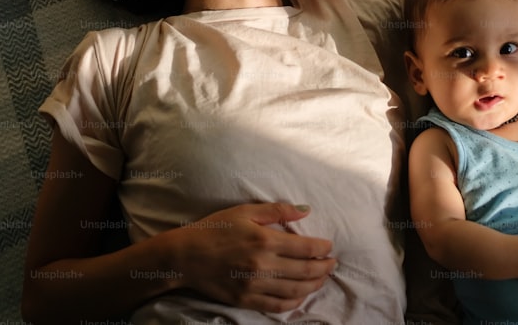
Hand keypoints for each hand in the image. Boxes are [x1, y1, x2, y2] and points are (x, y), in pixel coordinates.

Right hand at [172, 203, 336, 312]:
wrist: (184, 256)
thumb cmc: (214, 229)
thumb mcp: (244, 211)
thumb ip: (277, 211)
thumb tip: (306, 210)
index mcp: (265, 240)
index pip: (306, 248)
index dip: (323, 248)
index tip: (330, 246)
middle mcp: (263, 265)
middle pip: (306, 271)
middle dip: (324, 268)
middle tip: (332, 263)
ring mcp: (255, 286)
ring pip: (296, 291)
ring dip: (314, 285)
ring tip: (322, 278)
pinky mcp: (246, 300)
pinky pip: (278, 306)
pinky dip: (295, 302)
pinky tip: (301, 296)